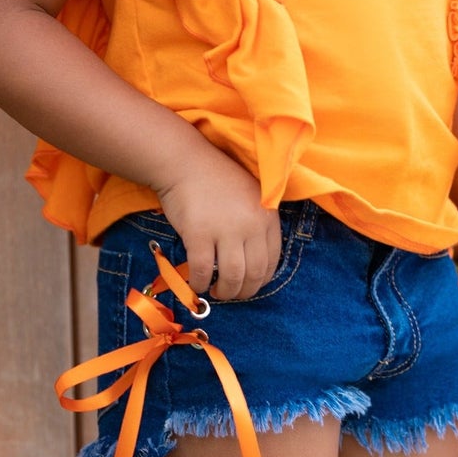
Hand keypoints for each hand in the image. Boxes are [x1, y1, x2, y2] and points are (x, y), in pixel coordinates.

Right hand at [152, 139, 281, 301]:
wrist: (185, 162)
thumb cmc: (216, 179)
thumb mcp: (250, 197)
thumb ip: (256, 224)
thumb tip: (252, 263)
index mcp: (267, 216)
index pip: (272, 260)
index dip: (261, 280)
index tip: (249, 285)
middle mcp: (251, 224)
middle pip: (254, 273)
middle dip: (244, 291)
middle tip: (231, 293)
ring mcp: (225, 230)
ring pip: (232, 277)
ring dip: (225, 292)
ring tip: (216, 291)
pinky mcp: (199, 234)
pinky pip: (203, 270)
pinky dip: (200, 283)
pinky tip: (197, 284)